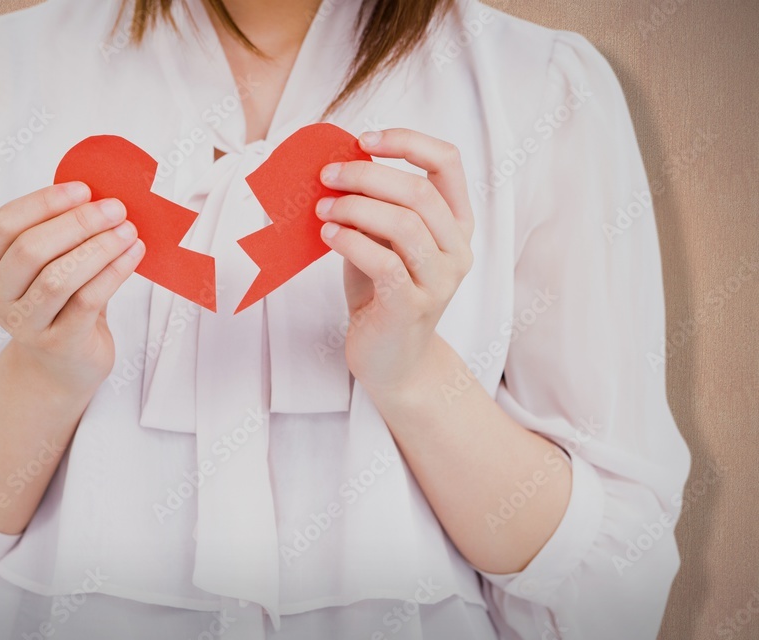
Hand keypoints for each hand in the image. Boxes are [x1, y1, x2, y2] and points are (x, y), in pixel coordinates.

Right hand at [0, 182, 144, 396]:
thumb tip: (100, 195)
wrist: (64, 364)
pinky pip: (87, 300)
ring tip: (128, 231)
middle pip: (30, 249)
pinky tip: (133, 255)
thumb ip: (64, 232)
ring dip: (99, 248)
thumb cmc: (62, 301)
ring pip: (58, 277)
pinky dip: (114, 273)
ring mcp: (24, 324)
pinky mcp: (57, 343)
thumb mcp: (53, 263)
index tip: (84, 189)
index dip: (44, 202)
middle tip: (115, 209)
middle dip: (78, 223)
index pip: (5, 224)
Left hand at [316, 128, 474, 397]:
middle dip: (366, 175)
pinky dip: (350, 241)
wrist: (392, 359)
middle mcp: (457, 249)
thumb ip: (375, 206)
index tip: (364, 139)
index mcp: (456, 223)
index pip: (448, 162)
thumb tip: (340, 165)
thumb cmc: (383, 293)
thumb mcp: (383, 240)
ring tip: (322, 210)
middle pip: (418, 192)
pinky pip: (384, 262)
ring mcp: (439, 281)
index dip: (407, 141)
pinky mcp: (412, 307)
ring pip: (404, 225)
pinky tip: (328, 236)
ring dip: (355, 208)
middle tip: (326, 176)